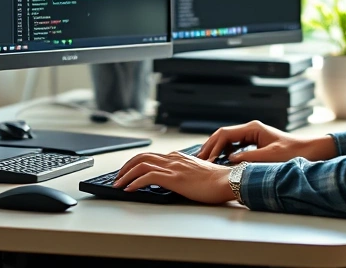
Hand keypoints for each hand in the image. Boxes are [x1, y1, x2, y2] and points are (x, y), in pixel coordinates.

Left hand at [113, 151, 233, 203]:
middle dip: (125, 167)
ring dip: (125, 175)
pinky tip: (129, 189)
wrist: (228, 181)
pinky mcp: (175, 178)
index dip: (135, 163)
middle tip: (117, 177)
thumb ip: (184, 173)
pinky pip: (148, 177)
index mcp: (178, 157)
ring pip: (141, 165)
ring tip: (118, 184)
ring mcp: (174, 167)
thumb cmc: (217, 181)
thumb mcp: (196, 174)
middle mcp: (174, 159)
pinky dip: (135, 182)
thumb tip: (175, 181)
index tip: (127, 172)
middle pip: (142, 157)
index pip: (151, 156)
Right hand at [197, 120, 337, 163]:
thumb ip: (248, 158)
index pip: (225, 134)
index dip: (213, 146)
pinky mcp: (254, 142)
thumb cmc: (292, 153)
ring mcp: (252, 135)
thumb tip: (228, 159)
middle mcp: (250, 129)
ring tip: (204, 161)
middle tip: (198, 159)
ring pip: (227, 140)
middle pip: (223, 135)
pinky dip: (224, 152)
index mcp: (252, 128)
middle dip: (210, 146)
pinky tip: (218, 161)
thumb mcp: (269, 157)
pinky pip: (234, 145)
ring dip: (215, 149)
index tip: (205, 158)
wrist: (309, 151)